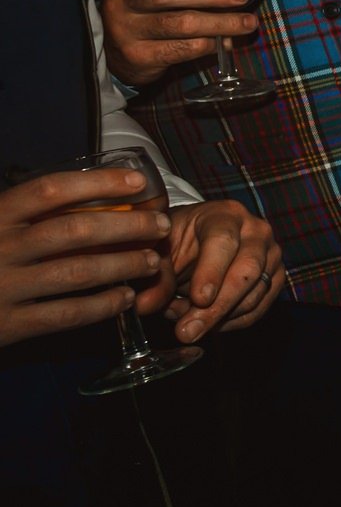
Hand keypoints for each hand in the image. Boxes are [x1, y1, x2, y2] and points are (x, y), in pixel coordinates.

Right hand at [0, 170, 165, 349]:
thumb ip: (23, 213)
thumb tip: (87, 189)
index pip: (51, 189)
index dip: (99, 183)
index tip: (139, 181)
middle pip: (74, 230)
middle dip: (126, 226)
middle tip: (160, 226)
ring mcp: (2, 288)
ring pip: (77, 273)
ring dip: (122, 265)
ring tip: (151, 261)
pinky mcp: (7, 325)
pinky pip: (65, 314)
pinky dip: (101, 306)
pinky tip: (124, 298)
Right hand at [102, 0, 265, 86]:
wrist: (120, 52)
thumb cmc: (155, 8)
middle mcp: (122, 0)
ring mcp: (127, 30)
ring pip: (178, 24)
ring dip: (220, 22)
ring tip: (248, 22)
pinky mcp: (140, 56)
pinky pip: (181, 50)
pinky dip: (210, 44)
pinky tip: (227, 41)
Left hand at [160, 200, 281, 341]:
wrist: (197, 240)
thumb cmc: (177, 241)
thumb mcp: (160, 251)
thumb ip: (155, 278)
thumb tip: (144, 305)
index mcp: (225, 215)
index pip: (224, 242)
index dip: (211, 272)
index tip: (197, 299)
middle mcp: (256, 231)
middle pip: (248, 270)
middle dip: (218, 306)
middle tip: (188, 331)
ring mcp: (271, 254)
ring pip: (255, 294)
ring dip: (219, 318)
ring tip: (186, 323)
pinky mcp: (275, 278)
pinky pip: (259, 309)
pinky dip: (232, 323)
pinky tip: (207, 324)